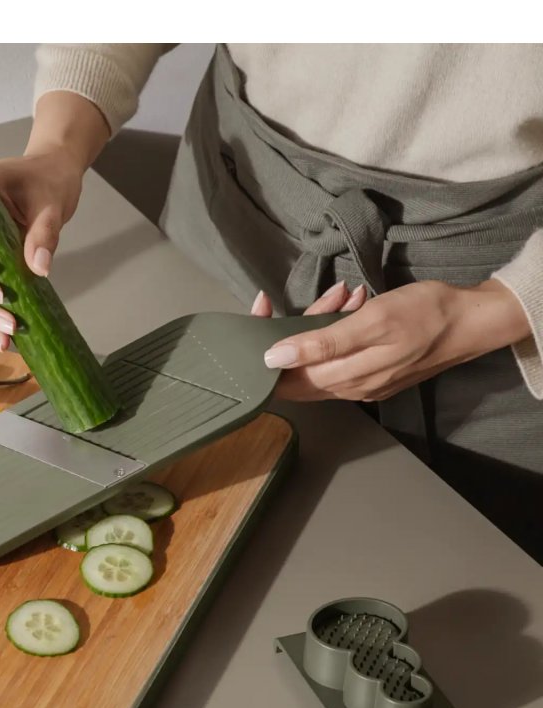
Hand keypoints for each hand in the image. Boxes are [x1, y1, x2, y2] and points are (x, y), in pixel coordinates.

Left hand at [258, 278, 530, 401]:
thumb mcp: (370, 322)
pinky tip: (355, 300)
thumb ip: (320, 344)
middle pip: (298, 363)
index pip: (282, 376)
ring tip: (347, 293)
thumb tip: (273, 359)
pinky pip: (340, 350)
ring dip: (324, 318)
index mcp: (341, 379)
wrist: (473, 320)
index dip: (263, 348)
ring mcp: (359, 381)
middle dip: (300, 324)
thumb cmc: (425, 315)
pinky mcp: (371, 370)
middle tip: (327, 294)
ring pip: (319, 352)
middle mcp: (345, 387)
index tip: (260, 312)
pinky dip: (340, 323)